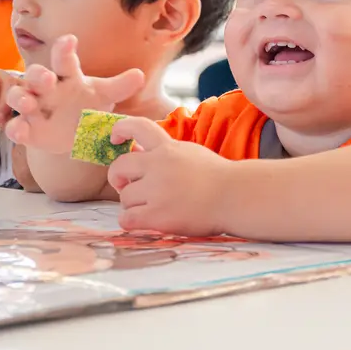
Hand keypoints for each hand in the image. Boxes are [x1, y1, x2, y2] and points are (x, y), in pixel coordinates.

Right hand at [4, 35, 144, 153]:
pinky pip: (16, 126)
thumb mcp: (104, 96)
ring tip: (28, 103)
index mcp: (67, 77)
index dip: (65, 49)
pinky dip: (16, 128)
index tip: (70, 40)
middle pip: (36, 74)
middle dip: (38, 75)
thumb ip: (120, 86)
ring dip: (21, 98)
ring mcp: (34, 107)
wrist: (76, 134)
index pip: (64, 59)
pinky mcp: (27, 128)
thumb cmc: (87, 105)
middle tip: (47, 78)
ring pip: (19, 96)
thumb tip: (139, 75)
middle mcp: (47, 88)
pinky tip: (20, 131)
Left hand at [108, 117, 230, 235]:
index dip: (120, 130)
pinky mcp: (157, 215)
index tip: (115, 138)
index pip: (137, 127)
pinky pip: (126, 219)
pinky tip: (144, 222)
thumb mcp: (191, 153)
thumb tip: (139, 152)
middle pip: (119, 167)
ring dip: (132, 205)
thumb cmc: (219, 179)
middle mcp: (159, 165)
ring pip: (124, 198)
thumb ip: (166, 153)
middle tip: (128, 187)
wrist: (236, 197)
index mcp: (169, 148)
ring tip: (150, 209)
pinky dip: (131, 222)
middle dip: (119, 178)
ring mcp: (157, 190)